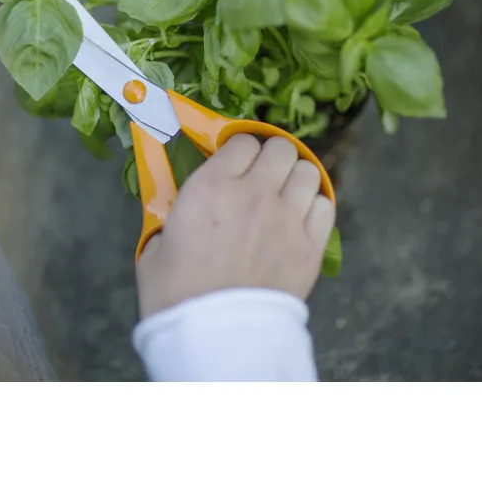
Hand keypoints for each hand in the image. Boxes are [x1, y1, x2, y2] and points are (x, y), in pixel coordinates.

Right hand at [136, 135, 335, 319]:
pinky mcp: (310, 247)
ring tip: (284, 194)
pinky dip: (315, 206)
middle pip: (281, 148)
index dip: (238, 150)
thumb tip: (182, 208)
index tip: (234, 162)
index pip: (242, 141)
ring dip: (295, 178)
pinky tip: (300, 218)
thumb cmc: (176, 296)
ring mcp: (287, 219)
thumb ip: (171, 215)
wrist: (214, 339)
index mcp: (211, 187)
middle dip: (271, 157)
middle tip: (261, 175)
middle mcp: (254, 194)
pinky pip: (326, 206)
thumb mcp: (154, 245)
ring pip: (308, 171)